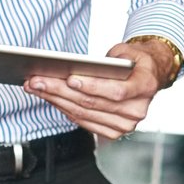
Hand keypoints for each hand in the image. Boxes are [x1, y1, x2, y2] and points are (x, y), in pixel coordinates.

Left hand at [23, 38, 169, 140]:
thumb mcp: (125, 51)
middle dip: (60, 90)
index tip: (69, 79)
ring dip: (56, 100)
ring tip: (37, 87)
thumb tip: (79, 68)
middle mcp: (137, 110)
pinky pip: (83, 121)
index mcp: (145, 86)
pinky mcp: (113, 132)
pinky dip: (64, 108)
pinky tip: (50, 97)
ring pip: (83, 113)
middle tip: (37, 80)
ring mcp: (125, 124)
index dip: (92, 86)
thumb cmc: (133, 61)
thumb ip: (108, 60)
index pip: (116, 91)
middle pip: (92, 103)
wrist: (146, 76)